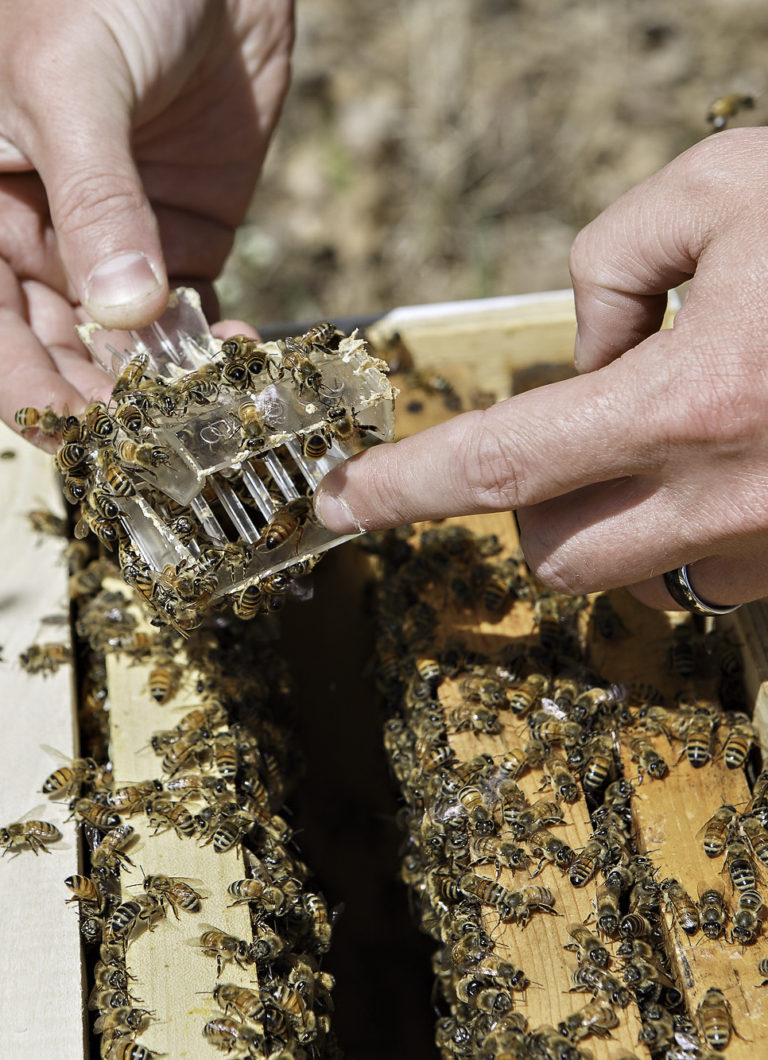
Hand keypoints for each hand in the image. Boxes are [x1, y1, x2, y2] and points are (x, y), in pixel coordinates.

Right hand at [0, 0, 292, 434]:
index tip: (75, 428)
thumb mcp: (71, 80)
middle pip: (60, 349)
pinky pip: (192, 314)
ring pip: (128, 344)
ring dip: (163, 383)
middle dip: (104, 399)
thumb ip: (94, 199)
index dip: (25, 386)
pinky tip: (239, 361)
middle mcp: (39, 237)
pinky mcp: (184, 240)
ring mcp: (116, 245)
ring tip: (204, 407)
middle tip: (154, 435)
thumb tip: (122, 313)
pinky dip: (213, 346)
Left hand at [314, 128, 767, 609]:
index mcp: (694, 398)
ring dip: (625, 516)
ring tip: (689, 434)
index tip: (343, 502)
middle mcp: (733, 496)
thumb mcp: (730, 188)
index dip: (408, 487)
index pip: (504, 462)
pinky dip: (701, 525)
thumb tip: (586, 348)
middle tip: (571, 435)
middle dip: (535, 503)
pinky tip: (750, 457)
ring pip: (639, 577)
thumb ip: (618, 257)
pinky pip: (721, 574)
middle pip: (554, 553)